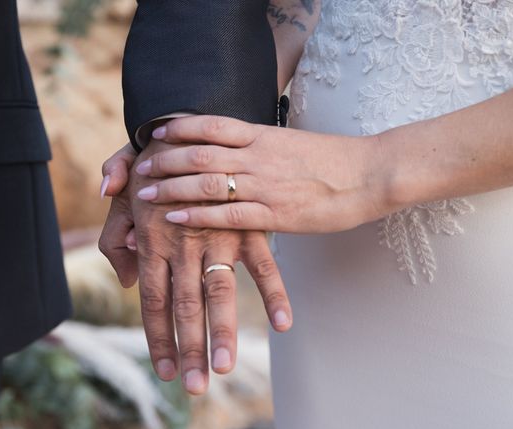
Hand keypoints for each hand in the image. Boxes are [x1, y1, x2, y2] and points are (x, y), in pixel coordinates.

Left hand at [99, 140, 292, 395]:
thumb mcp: (119, 195)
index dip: (158, 340)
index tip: (164, 372)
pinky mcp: (248, 224)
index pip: (153, 303)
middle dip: (190, 350)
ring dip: (224, 333)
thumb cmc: (151, 158)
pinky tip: (284, 324)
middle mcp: (184, 245)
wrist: (187, 117)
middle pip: (185, 308)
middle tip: (195, 388)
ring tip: (227, 368)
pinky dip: (274, 293)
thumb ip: (114, 234)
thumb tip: (123, 279)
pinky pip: (264, 263)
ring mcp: (218, 236)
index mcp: (152, 241)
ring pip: (220, 294)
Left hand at [133, 116, 391, 232]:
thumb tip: (240, 148)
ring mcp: (265, 185)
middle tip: (142, 168)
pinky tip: (175, 218)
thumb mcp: (293, 143)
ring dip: (172, 188)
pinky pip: (226, 215)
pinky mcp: (275, 213)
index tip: (158, 134)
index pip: (212, 126)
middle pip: (200, 154)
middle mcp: (258, 157)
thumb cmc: (334, 159)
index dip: (181, 129)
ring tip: (146, 194)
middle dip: (166, 161)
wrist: (370, 174)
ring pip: (206, 184)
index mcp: (263, 136)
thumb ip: (263, 146)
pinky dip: (197, 215)